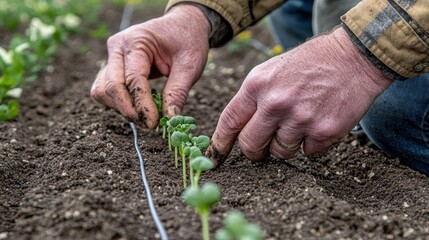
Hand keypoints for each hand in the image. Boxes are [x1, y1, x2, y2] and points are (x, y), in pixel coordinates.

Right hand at [90, 5, 209, 127]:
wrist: (183, 26)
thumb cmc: (188, 41)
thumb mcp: (190, 65)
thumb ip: (178, 92)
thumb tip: (170, 120)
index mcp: (136, 41)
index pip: (133, 79)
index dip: (142, 105)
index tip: (153, 123)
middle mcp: (117, 47)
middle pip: (111, 86)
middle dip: (128, 109)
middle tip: (149, 124)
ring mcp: (112, 56)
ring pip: (102, 90)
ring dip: (121, 108)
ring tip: (145, 115)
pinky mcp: (113, 66)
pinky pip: (105, 89)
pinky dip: (118, 102)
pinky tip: (137, 107)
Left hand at [207, 27, 392, 165]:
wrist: (354, 57)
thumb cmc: (309, 63)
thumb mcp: (271, 70)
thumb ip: (253, 98)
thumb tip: (238, 130)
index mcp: (257, 86)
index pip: (229, 122)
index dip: (220, 143)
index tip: (216, 156)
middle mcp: (275, 103)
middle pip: (251, 146)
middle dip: (254, 151)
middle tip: (262, 146)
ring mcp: (300, 119)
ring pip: (280, 153)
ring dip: (286, 144)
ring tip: (299, 122)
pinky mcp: (324, 131)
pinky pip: (308, 153)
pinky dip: (311, 143)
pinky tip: (318, 122)